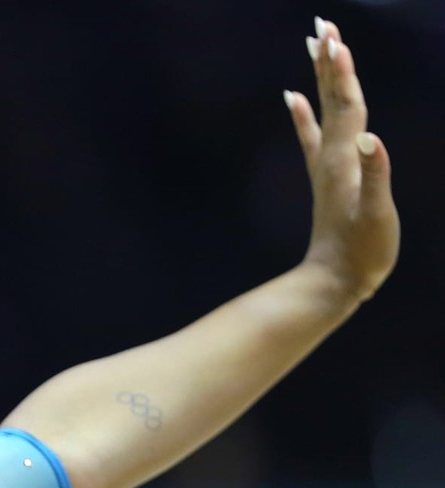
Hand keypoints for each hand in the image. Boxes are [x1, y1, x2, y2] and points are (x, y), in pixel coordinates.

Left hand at [287, 17, 398, 303]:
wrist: (332, 282)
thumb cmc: (361, 251)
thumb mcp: (377, 214)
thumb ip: (376, 175)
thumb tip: (371, 138)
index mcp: (346, 159)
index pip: (347, 104)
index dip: (342, 70)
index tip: (334, 36)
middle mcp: (332, 156)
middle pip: (331, 98)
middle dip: (328, 60)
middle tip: (322, 23)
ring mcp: (327, 166)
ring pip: (322, 110)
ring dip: (320, 76)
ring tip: (315, 45)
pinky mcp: (326, 178)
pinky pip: (313, 136)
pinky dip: (303, 115)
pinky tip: (290, 98)